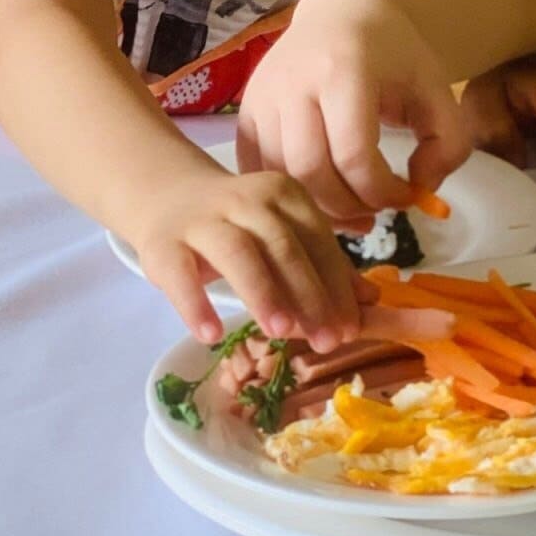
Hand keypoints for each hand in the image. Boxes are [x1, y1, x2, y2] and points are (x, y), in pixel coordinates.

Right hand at [127, 164, 372, 352]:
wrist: (168, 196)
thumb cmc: (238, 225)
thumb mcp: (282, 235)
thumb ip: (322, 265)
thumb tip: (371, 300)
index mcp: (284, 194)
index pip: (317, 239)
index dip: (336, 284)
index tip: (351, 327)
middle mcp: (247, 199)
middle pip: (283, 245)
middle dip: (309, 294)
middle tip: (326, 340)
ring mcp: (203, 219)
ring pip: (238, 252)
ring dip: (263, 291)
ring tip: (281, 332)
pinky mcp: (164, 243)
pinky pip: (180, 274)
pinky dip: (196, 304)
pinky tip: (212, 335)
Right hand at [236, 0, 470, 227]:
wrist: (343, 11)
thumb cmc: (393, 54)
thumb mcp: (436, 89)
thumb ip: (448, 143)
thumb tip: (421, 189)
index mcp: (344, 70)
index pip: (354, 155)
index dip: (383, 192)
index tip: (406, 196)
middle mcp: (294, 82)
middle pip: (310, 173)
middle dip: (348, 206)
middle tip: (376, 210)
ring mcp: (263, 96)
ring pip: (280, 177)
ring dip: (317, 208)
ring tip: (351, 209)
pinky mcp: (246, 110)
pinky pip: (256, 171)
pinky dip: (286, 195)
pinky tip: (318, 196)